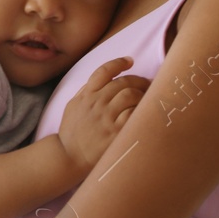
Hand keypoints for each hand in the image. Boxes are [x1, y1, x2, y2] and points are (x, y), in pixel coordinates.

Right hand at [58, 56, 149, 173]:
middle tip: (148, 84)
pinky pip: (134, 114)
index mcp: (87, 95)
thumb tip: (106, 77)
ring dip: (143, 93)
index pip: (104, 71)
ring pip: (130, 95)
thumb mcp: (73, 105)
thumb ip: (87, 90)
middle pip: (123, 82)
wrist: (69, 156)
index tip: (130, 61)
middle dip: (139, 80)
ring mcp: (107, 118)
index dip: (119, 62)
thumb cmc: (72, 131)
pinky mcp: (116, 132)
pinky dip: (141, 109)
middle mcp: (97, 103)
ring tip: (149, 97)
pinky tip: (145, 111)